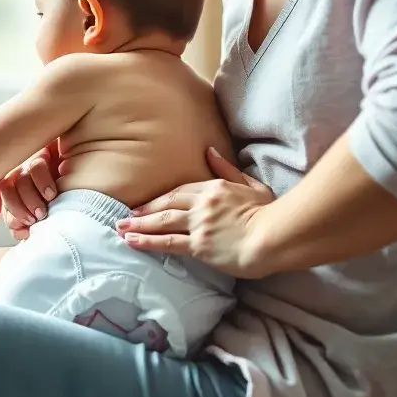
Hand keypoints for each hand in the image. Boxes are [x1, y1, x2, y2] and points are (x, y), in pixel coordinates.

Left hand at [0, 141, 59, 240]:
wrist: (86, 178)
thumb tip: (21, 233)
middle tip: (34, 219)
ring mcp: (30, 167)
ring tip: (43, 210)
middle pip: (7, 192)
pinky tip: (51, 194)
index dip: (13, 221)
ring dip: (30, 199)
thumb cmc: (66, 200)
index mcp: (18, 198)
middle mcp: (20, 180)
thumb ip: (33, 224)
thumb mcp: (49, 215)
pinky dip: (41, 182)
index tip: (26, 231)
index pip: (6, 208)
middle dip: (18, 209)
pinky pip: (35, 167)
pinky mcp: (42, 156)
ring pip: (19, 181)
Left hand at [116, 148, 275, 276]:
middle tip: (126, 214)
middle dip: (144, 209)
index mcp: (215, 187)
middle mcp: (202, 203)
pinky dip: (148, 241)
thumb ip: (228, 170)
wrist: (275, 236)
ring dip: (139, 223)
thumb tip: (210, 152)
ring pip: (162, 221)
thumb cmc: (270, 213)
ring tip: (121, 227)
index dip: (162, 197)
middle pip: (166, 203)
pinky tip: (132, 241)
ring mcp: (199, 223)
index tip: (149, 202)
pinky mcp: (199, 244)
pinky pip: (168, 242)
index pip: (182, 190)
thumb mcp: (252, 185)